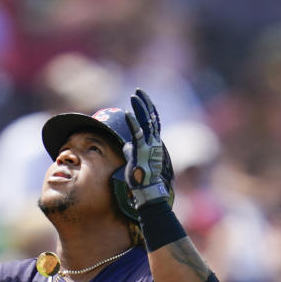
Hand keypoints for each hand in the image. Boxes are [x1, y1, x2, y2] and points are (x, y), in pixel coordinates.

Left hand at [123, 89, 172, 206]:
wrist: (146, 190)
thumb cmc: (140, 177)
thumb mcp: (135, 159)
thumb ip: (132, 149)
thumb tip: (126, 144)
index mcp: (153, 142)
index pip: (153, 120)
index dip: (148, 108)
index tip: (141, 97)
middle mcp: (154, 141)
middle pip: (151, 117)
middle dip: (145, 102)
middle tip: (138, 91)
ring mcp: (149, 146)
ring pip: (147, 122)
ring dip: (140, 108)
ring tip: (134, 96)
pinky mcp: (142, 151)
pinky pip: (138, 134)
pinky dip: (133, 123)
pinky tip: (127, 113)